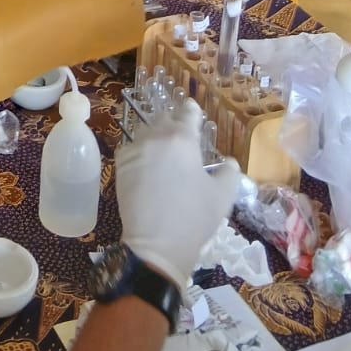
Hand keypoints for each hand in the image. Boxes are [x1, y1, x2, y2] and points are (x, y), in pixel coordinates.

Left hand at [116, 101, 240, 288]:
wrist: (157, 242)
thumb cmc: (194, 217)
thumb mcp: (222, 196)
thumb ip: (229, 173)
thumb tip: (230, 163)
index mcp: (183, 140)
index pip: (187, 115)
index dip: (191, 110)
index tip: (192, 108)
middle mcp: (156, 138)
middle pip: (164, 119)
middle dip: (173, 122)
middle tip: (179, 131)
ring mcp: (135, 150)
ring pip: (145, 132)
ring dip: (155, 135)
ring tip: (162, 147)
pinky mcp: (120, 164)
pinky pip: (131, 148)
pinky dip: (139, 151)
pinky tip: (145, 162)